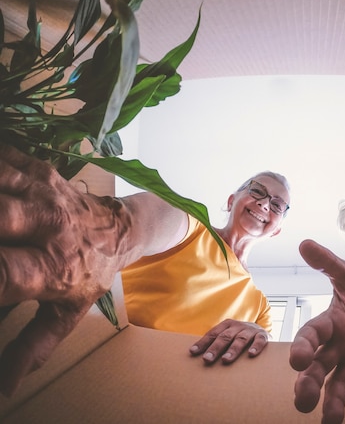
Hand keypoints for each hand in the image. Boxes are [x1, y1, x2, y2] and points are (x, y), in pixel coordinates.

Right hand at [0, 143, 136, 395]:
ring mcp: (46, 193)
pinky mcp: (40, 169)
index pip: (4, 274)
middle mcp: (52, 227)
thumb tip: (3, 391)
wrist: (125, 227)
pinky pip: (2, 160)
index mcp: (54, 268)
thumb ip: (32, 347)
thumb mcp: (68, 312)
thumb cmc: (93, 271)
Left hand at [189, 319, 268, 363]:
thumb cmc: (239, 337)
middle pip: (225, 337)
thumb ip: (216, 343)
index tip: (193, 352)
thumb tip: (195, 354)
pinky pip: (259, 340)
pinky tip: (251, 354)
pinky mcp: (263, 336)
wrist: (262, 332)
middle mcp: (238, 326)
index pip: (213, 333)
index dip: (203, 342)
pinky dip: (256, 346)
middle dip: (215, 348)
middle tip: (207, 359)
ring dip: (233, 350)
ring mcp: (250, 330)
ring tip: (225, 359)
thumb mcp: (228, 336)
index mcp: (227, 325)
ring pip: (240, 339)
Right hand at [290, 240, 344, 423]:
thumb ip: (328, 263)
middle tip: (303, 402)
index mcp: (329, 323)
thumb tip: (303, 242)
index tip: (297, 361)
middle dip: (310, 384)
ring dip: (334, 403)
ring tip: (332, 423)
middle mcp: (338, 346)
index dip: (303, 347)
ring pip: (340, 384)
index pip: (311, 336)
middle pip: (319, 367)